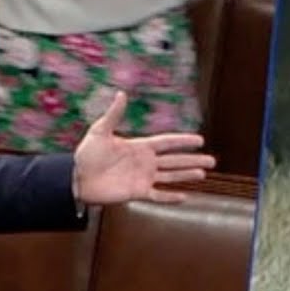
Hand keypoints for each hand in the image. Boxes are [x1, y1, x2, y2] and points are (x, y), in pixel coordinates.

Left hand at [72, 91, 215, 204]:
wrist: (77, 178)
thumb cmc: (86, 154)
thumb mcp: (100, 131)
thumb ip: (114, 114)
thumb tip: (121, 93)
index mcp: (139, 146)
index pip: (167, 142)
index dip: (183, 141)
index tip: (200, 140)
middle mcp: (145, 162)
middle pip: (175, 161)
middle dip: (193, 160)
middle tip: (212, 161)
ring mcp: (142, 178)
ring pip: (171, 177)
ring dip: (187, 175)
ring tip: (204, 174)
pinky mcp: (137, 193)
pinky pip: (158, 195)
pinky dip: (171, 197)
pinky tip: (185, 196)